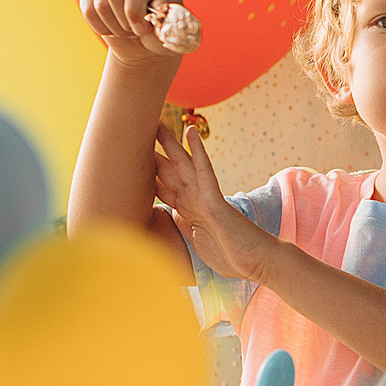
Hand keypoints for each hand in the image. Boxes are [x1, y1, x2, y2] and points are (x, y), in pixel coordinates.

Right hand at [79, 0, 185, 63]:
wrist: (142, 41)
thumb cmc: (158, 32)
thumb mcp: (168, 28)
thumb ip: (166, 18)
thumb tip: (159, 4)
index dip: (135, 12)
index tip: (142, 31)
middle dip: (123, 21)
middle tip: (134, 32)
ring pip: (99, 4)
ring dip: (113, 27)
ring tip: (126, 30)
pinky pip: (87, 9)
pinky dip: (99, 27)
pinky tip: (111, 28)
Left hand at [153, 117, 277, 282]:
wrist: (257, 262)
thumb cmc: (230, 257)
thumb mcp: (196, 241)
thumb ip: (183, 226)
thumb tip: (169, 217)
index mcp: (187, 210)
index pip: (162, 187)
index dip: (146, 174)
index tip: (129, 160)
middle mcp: (194, 198)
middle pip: (168, 171)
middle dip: (153, 153)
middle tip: (137, 132)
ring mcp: (204, 196)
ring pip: (183, 164)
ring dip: (170, 144)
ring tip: (157, 123)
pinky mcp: (214, 199)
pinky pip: (204, 170)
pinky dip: (198, 150)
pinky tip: (191, 132)